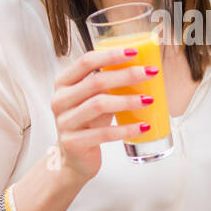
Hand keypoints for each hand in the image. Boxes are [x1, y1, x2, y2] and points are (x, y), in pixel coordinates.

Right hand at [51, 46, 159, 181]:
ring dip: (127, 100)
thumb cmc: (88, 123)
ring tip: (149, 99)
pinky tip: (143, 126)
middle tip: (150, 72)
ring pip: (99, 105)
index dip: (111, 55)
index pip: (86, 62)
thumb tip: (143, 66)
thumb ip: (108, 84)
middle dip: (126, 75)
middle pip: (96, 82)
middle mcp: (60, 100)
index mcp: (63, 83)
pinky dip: (126, 129)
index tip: (135, 52)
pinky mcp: (73, 142)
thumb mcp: (94, 99)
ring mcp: (64, 122)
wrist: (74, 158)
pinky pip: (103, 134)